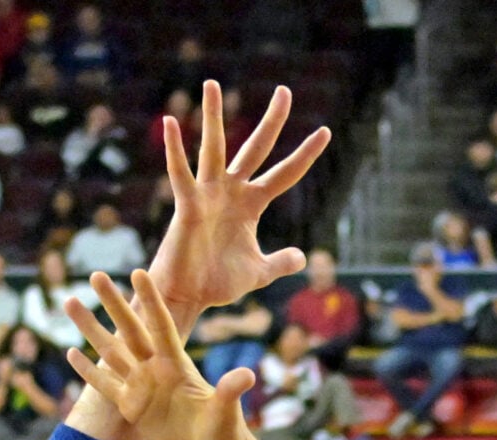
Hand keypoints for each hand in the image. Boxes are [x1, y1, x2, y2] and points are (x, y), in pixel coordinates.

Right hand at [66, 271, 254, 439]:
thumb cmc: (226, 434)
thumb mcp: (226, 413)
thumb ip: (230, 392)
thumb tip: (247, 375)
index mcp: (177, 365)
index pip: (161, 326)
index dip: (150, 301)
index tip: (138, 272)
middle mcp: (156, 369)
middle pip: (129, 330)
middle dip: (113, 303)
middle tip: (96, 274)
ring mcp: (141, 387)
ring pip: (109, 352)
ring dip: (90, 328)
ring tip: (70, 302)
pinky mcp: (132, 408)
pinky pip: (104, 386)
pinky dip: (87, 371)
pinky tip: (70, 353)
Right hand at [149, 80, 330, 322]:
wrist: (188, 296)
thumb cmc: (217, 283)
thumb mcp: (258, 272)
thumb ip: (279, 263)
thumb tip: (302, 257)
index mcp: (251, 205)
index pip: (284, 174)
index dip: (304, 155)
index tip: (325, 132)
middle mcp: (231, 192)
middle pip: (256, 149)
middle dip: (272, 121)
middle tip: (285, 91)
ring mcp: (208, 195)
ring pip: (214, 148)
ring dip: (212, 116)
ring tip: (211, 84)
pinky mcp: (188, 205)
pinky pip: (181, 174)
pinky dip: (174, 149)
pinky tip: (171, 123)